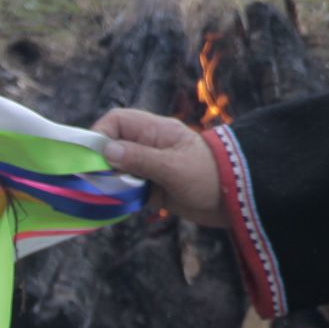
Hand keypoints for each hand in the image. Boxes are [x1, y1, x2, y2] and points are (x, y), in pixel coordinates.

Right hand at [94, 108, 224, 227]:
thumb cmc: (209, 175)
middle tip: (95, 182)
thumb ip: (140, 159)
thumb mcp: (174, 167)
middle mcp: (150, 145)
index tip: (92, 158)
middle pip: (112, 146)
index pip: (117, 121)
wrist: (236, 199)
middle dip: (100, 162)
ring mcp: (151, 166)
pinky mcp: (153, 186)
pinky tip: (115, 206)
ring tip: (105, 196)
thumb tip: (107, 151)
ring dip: (109, 181)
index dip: (100, 135)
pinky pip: (127, 187)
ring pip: (117, 168)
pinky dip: (119, 195)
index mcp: (155, 130)